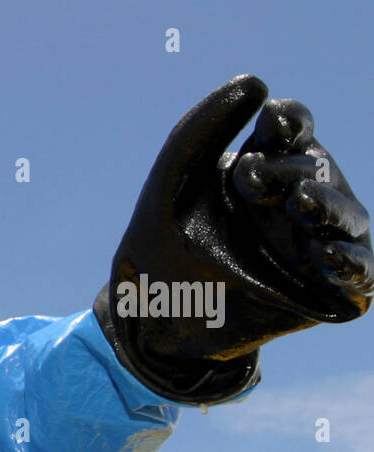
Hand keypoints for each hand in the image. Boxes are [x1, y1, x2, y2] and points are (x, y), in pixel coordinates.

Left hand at [95, 75, 372, 401]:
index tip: (272, 123)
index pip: (292, 129)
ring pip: (348, 218)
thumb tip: (255, 82)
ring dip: (330, 208)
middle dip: (291, 171)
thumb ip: (197, 130)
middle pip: (317, 170)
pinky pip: (361, 274)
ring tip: (300, 203)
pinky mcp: (328, 291)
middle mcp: (299, 199)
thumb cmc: (158, 245)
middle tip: (251, 182)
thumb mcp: (168, 185)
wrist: (150, 320)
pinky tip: (327, 256)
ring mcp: (317, 243)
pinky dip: (353, 264)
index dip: (288, 122)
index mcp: (267, 165)